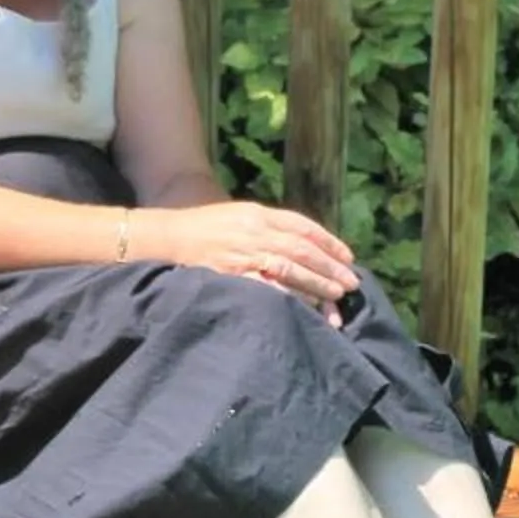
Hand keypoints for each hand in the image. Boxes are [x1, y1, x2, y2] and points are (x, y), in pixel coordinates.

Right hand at [142, 201, 358, 314]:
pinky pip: (264, 284)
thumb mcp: (239, 217)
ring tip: (336, 296)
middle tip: (351, 284)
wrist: (167, 236)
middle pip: (302, 248)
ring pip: (290, 266)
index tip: (348, 258)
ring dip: (315, 282)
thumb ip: (268, 228)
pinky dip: (285, 292)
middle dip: (330, 267)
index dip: (329, 242)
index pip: (303, 227)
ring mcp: (244, 252)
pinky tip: (302, 303)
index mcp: (259, 214)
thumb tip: (300, 244)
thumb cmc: (204, 228)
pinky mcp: (231, 273)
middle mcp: (255, 230)